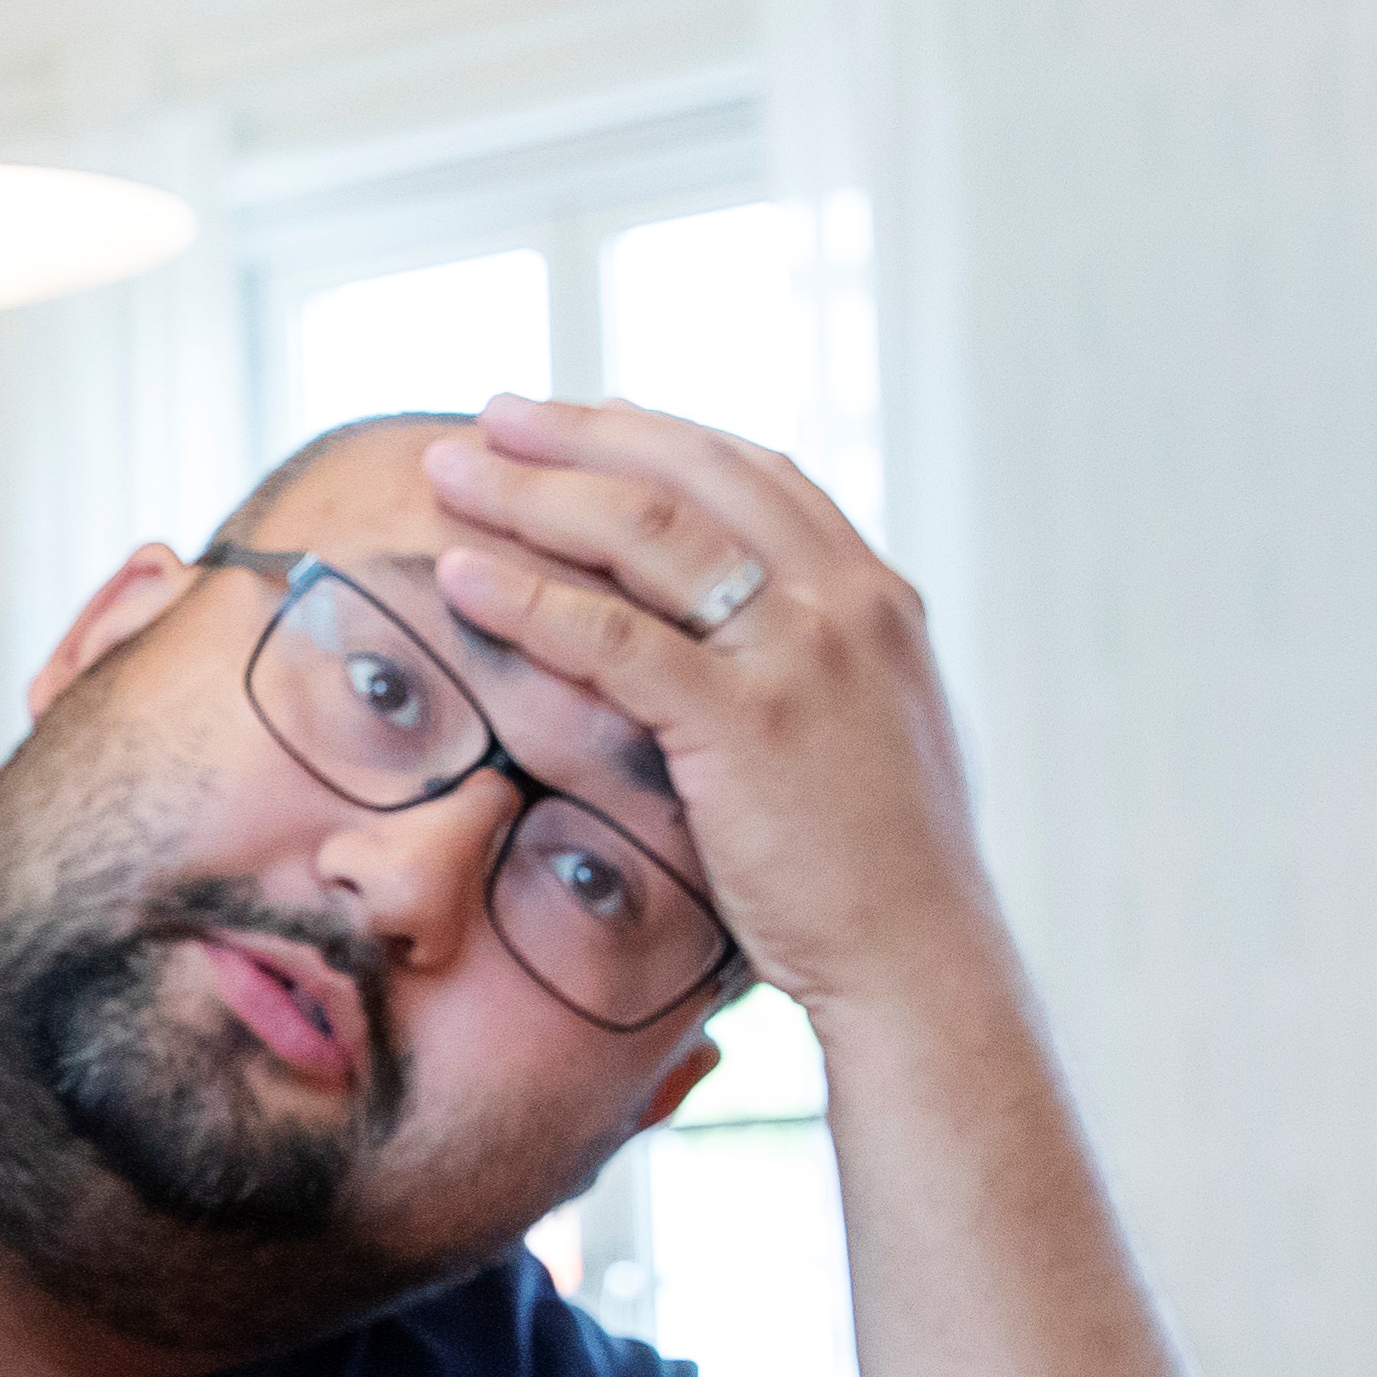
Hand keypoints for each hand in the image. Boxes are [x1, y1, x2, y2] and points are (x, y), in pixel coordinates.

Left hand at [408, 392, 1001, 1012]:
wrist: (925, 962)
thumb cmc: (885, 878)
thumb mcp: (872, 739)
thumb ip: (821, 673)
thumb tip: (761, 652)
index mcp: (877, 598)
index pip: (756, 475)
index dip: (661, 435)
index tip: (587, 415)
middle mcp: (846, 602)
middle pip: (691, 474)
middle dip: (579, 434)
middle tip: (491, 414)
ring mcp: (798, 655)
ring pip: (644, 532)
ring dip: (533, 491)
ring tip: (450, 469)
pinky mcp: (743, 721)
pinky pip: (613, 637)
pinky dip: (529, 597)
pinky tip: (464, 576)